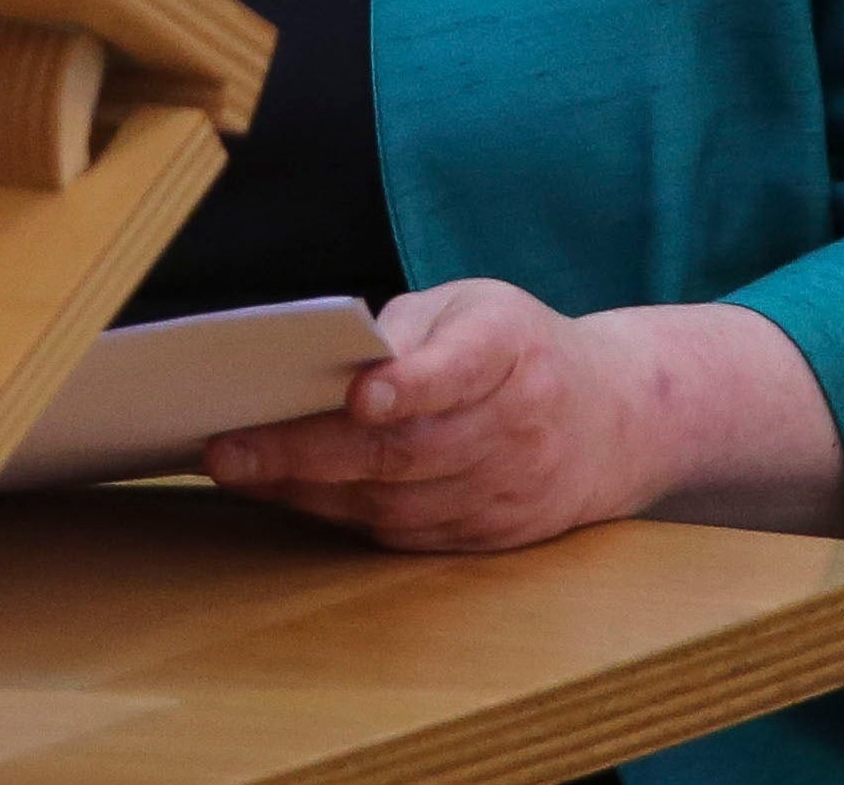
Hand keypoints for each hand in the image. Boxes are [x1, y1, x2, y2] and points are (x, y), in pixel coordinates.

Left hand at [199, 279, 670, 551]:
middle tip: (228, 451)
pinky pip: (404, 534)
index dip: (412, 385)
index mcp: (510, 351)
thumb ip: (406, 329)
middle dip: (308, 452)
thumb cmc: (519, 349)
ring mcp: (506, 491)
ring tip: (239, 470)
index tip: (362, 397)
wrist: (615, 420)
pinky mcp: (491, 537)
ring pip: (396, 501)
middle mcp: (515, 426)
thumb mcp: (475, 306)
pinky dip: (342, 515)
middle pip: (406, 450)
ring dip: (309, 490)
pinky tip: (290, 492)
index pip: (461, 370)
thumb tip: (327, 365)